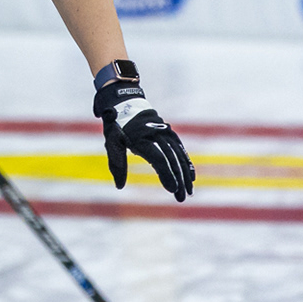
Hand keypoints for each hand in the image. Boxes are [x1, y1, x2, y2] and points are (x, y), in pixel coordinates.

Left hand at [94, 80, 193, 201]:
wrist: (125, 103)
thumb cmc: (116, 127)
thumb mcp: (111, 143)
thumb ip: (117, 164)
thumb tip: (119, 186)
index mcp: (142, 139)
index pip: (159, 160)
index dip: (166, 175)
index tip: (172, 189)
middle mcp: (157, 136)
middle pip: (172, 161)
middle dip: (179, 180)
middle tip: (181, 198)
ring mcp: (166, 133)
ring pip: (179, 157)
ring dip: (185, 175)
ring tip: (188, 192)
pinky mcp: (170, 134)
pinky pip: (181, 150)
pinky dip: (187, 163)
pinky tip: (191, 177)